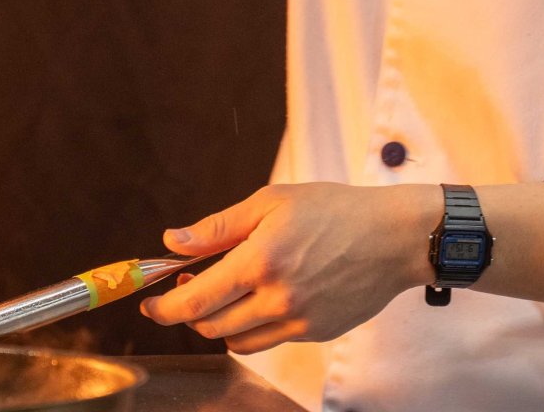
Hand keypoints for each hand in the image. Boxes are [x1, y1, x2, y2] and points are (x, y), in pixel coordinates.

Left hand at [140, 183, 438, 353]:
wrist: (393, 237)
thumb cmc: (335, 210)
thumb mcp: (272, 202)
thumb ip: (218, 227)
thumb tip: (173, 243)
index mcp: (260, 260)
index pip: (195, 301)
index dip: (164, 308)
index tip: (150, 303)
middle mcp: (276, 298)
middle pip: (210, 326)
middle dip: (189, 312)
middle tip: (190, 286)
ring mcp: (298, 321)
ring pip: (236, 340)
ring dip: (218, 323)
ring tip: (224, 293)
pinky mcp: (315, 332)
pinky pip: (268, 340)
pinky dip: (252, 327)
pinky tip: (260, 299)